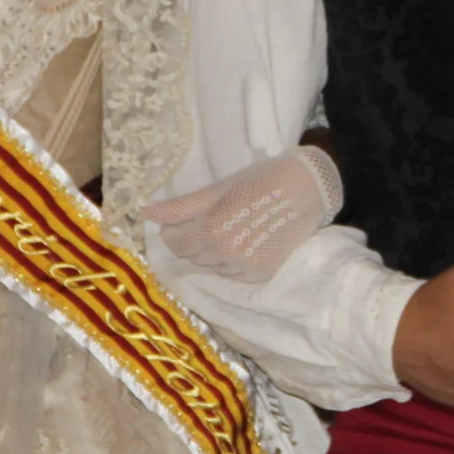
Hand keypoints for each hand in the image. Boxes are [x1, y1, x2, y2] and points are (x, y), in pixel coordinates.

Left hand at [142, 146, 342, 281]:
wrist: (309, 188)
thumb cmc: (260, 179)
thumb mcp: (217, 188)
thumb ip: (180, 206)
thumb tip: (144, 212)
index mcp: (209, 230)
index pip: (174, 242)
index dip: (176, 228)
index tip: (188, 216)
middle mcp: (224, 254)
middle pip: (193, 255)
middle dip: (196, 238)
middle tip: (215, 217)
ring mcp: (244, 267)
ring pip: (213, 266)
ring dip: (215, 251)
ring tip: (234, 226)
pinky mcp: (261, 274)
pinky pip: (234, 273)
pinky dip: (234, 260)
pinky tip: (248, 239)